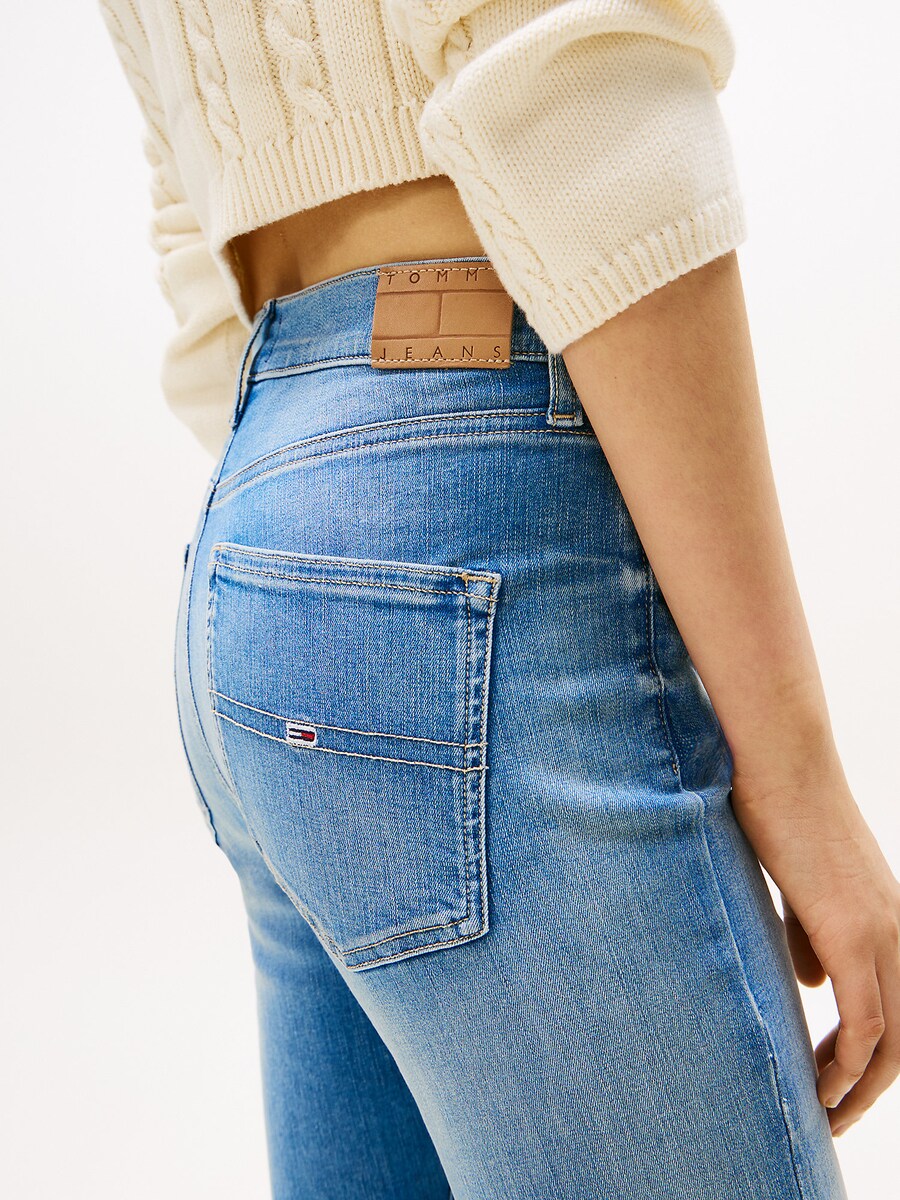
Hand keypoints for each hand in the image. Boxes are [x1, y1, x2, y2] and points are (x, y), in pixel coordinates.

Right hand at [729, 753, 899, 1137]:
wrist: (778, 763)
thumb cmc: (778, 809)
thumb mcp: (800, 885)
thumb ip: (810, 935)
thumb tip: (815, 983)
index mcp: (888, 918)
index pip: (898, 1009)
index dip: (871, 1057)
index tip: (831, 1083)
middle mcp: (899, 931)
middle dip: (872, 1088)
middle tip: (833, 1118)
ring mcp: (883, 934)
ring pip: (895, 1042)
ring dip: (861, 1090)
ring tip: (826, 1116)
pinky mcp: (854, 934)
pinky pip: (866, 1026)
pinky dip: (848, 1068)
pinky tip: (821, 1086)